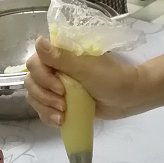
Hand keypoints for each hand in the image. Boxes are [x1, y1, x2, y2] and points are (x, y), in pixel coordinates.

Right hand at [25, 38, 142, 123]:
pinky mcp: (62, 102)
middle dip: (44, 95)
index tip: (60, 88)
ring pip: (35, 96)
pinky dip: (47, 116)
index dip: (42, 77)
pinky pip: (43, 109)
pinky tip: (61, 121)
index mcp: (62, 55)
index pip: (35, 62)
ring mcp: (58, 86)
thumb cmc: (113, 79)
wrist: (131, 97)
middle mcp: (57, 68)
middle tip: (63, 104)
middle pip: (32, 81)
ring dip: (45, 107)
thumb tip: (39, 41)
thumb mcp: (87, 68)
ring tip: (62, 115)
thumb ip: (62, 57)